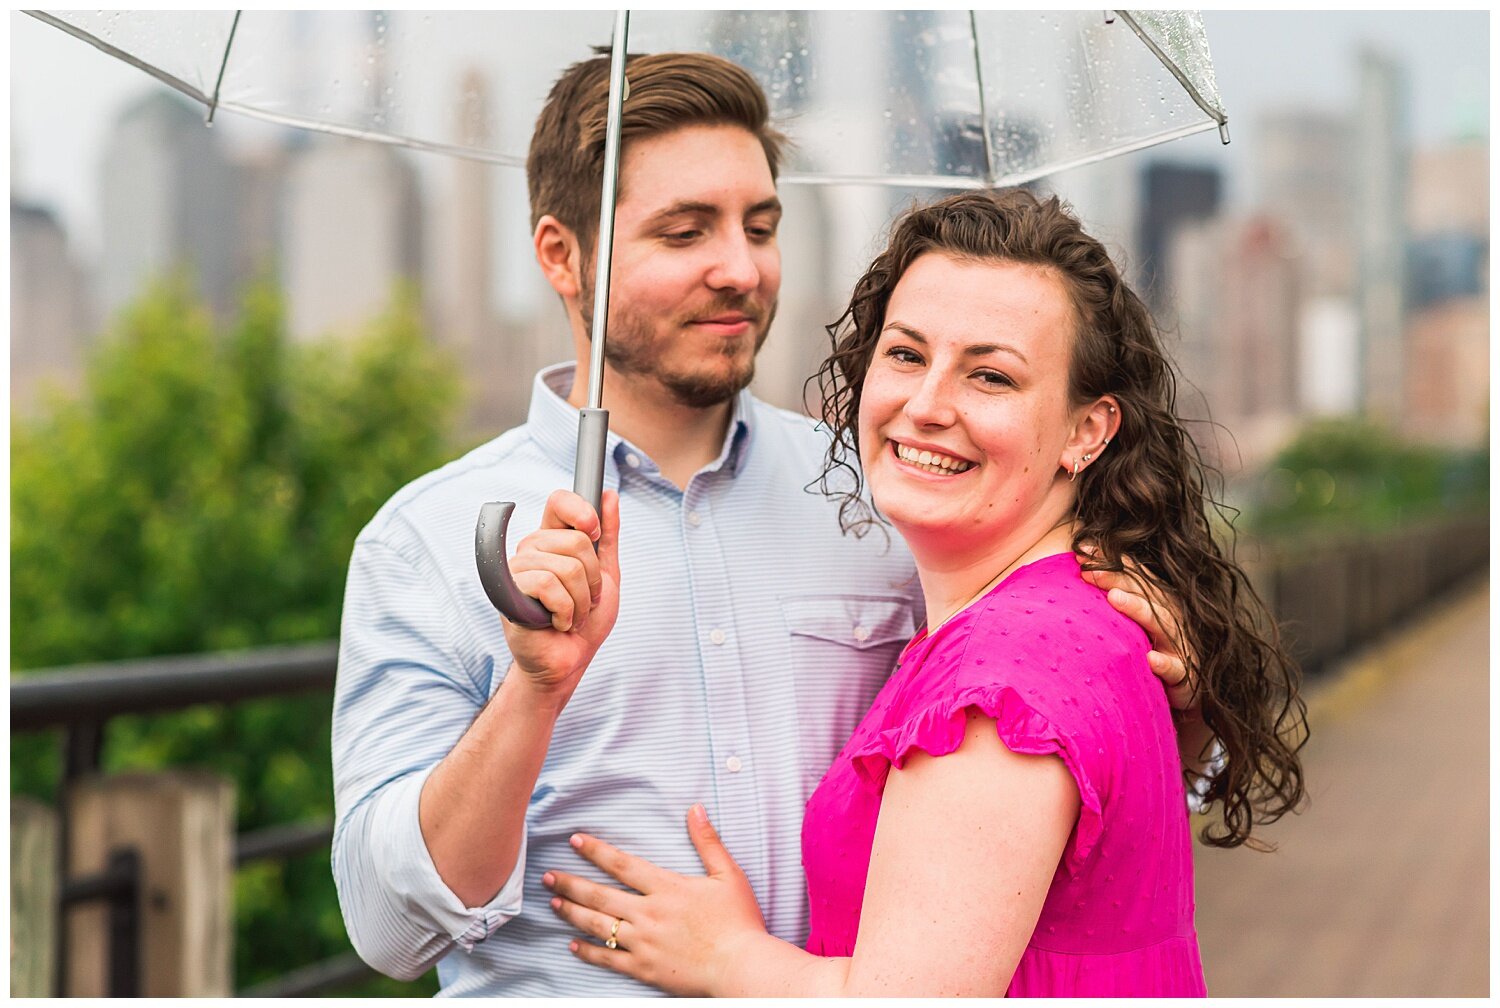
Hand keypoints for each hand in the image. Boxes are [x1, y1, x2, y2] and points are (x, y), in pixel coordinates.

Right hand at [502, 489, 620, 698]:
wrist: (569, 661)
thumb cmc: (584, 621)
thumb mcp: (605, 575)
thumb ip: (607, 536)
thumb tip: (610, 496)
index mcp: (551, 540)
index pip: (559, 501)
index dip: (582, 511)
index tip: (594, 533)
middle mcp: (530, 550)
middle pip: (576, 541)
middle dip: (593, 580)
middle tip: (584, 601)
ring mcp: (516, 571)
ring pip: (567, 568)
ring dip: (581, 601)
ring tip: (571, 616)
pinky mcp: (509, 594)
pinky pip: (549, 586)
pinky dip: (566, 611)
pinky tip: (557, 623)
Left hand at [544, 805, 767, 995]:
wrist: (741, 966)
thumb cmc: (739, 921)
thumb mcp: (728, 875)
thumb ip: (708, 842)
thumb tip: (695, 809)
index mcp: (667, 888)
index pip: (623, 864)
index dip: (596, 851)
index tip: (574, 840)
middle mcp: (649, 913)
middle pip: (600, 895)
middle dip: (571, 882)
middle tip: (548, 875)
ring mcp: (644, 943)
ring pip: (599, 925)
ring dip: (573, 912)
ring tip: (554, 903)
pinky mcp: (645, 968)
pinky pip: (609, 959)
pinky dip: (588, 952)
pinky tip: (573, 945)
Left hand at [1078, 549, 1197, 712]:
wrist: (1180, 692)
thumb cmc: (1147, 653)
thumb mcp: (1130, 625)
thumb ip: (1110, 601)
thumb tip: (1074, 574)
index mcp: (1156, 601)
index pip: (1133, 574)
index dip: (1109, 560)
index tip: (1081, 550)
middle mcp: (1169, 616)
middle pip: (1144, 592)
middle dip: (1117, 577)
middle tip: (1088, 569)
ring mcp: (1178, 644)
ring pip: (1161, 622)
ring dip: (1138, 609)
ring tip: (1114, 597)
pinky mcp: (1184, 674)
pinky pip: (1176, 669)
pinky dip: (1165, 663)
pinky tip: (1151, 659)